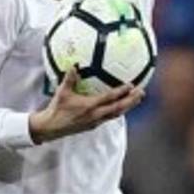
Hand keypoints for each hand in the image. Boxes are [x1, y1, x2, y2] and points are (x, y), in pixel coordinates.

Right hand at [29, 67, 143, 143]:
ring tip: (138, 99)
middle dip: (131, 100)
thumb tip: (74, 65)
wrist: (51, 128)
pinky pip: (110, 117)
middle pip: (118, 108)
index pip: (109, 98)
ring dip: (128, 106)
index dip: (121, 92)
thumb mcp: (62, 92)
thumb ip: (69, 78)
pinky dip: (119, 111)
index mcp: (89, 106)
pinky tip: (123, 106)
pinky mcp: (94, 125)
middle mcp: (96, 115)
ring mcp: (96, 121)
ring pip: (116, 114)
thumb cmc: (56, 109)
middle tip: (142, 92)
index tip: (131, 85)